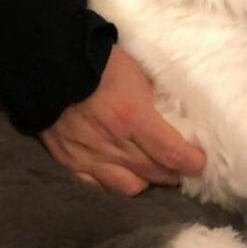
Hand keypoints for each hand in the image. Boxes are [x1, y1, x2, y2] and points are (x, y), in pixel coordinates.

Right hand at [40, 46, 205, 194]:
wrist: (47, 63)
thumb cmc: (97, 61)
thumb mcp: (136, 72)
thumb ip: (153, 98)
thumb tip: (172, 116)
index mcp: (133, 117)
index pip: (172, 154)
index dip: (191, 162)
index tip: (199, 162)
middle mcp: (113, 143)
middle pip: (154, 173)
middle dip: (173, 173)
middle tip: (181, 167)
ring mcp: (90, 156)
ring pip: (129, 186)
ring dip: (146, 181)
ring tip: (152, 171)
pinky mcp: (69, 161)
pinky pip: (98, 185)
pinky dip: (115, 182)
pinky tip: (123, 173)